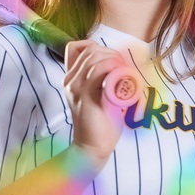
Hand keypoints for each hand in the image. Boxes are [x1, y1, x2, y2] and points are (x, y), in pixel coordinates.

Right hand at [63, 39, 126, 166]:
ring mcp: (75, 86)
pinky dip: (112, 66)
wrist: (92, 147)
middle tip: (124, 67)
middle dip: (110, 53)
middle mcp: (70, 80)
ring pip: (94, 56)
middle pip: (89, 49)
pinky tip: (121, 75)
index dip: (98, 48)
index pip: (78, 48)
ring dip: (114, 59)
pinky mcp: (83, 94)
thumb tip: (122, 67)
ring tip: (125, 72)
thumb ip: (104, 81)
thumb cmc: (100, 124)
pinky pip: (97, 69)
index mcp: (71, 79)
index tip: (113, 61)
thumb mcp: (101, 97)